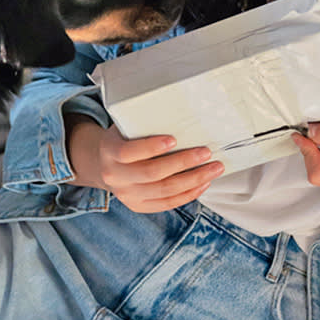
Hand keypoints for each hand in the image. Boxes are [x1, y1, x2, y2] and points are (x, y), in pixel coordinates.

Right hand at [68, 120, 223, 212]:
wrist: (106, 165)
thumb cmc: (124, 139)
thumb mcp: (125, 127)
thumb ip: (145, 125)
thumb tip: (183, 114)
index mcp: (110, 152)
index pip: (129, 152)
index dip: (151, 147)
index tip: (174, 139)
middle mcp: (116, 177)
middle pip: (152, 173)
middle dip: (183, 162)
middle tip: (206, 152)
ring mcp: (128, 195)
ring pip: (165, 191)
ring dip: (194, 179)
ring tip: (214, 168)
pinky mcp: (139, 206)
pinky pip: (168, 203)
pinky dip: (189, 194)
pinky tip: (204, 183)